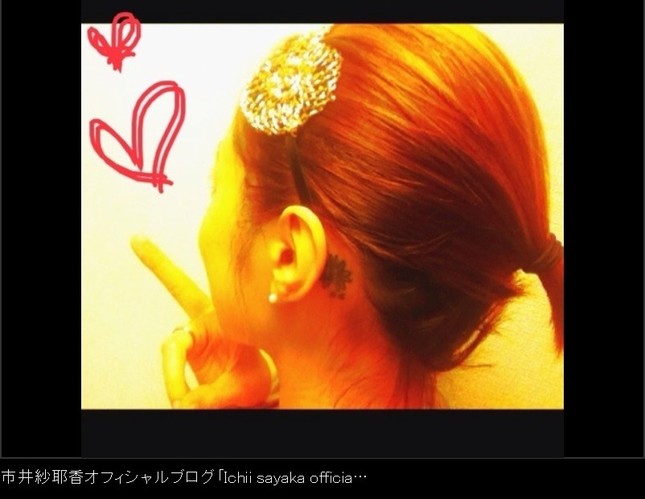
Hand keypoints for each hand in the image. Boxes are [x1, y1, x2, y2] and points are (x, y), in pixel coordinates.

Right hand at [130, 236, 274, 407]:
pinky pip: (173, 372)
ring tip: (184, 402)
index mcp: (223, 315)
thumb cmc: (253, 380)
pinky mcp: (184, 354)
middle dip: (157, 261)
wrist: (252, 391)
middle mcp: (204, 320)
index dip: (166, 268)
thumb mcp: (245, 387)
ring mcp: (192, 337)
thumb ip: (216, 394)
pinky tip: (185, 403)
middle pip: (177, 287)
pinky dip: (176, 388)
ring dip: (175, 378)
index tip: (145, 253)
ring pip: (171, 351)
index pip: (197, 290)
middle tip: (136, 238)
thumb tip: (185, 405)